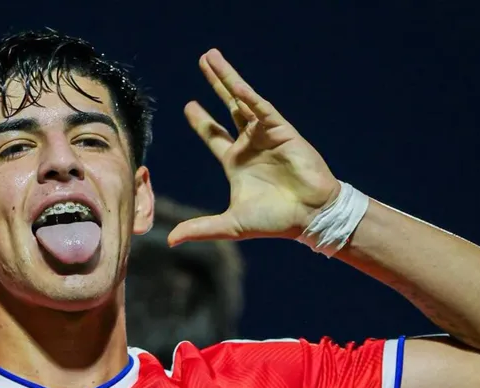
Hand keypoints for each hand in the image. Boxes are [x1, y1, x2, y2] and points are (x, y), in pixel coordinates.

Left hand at [168, 49, 340, 245]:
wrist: (310, 216)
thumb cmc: (274, 220)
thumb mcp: (230, 224)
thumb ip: (201, 228)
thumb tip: (169, 240)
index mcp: (236, 162)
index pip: (214, 135)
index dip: (201, 120)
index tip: (189, 105)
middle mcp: (250, 144)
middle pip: (227, 108)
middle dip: (214, 85)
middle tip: (203, 63)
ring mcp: (266, 135)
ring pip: (242, 100)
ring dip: (227, 78)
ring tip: (211, 56)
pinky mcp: (282, 130)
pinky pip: (261, 108)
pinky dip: (247, 95)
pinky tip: (233, 83)